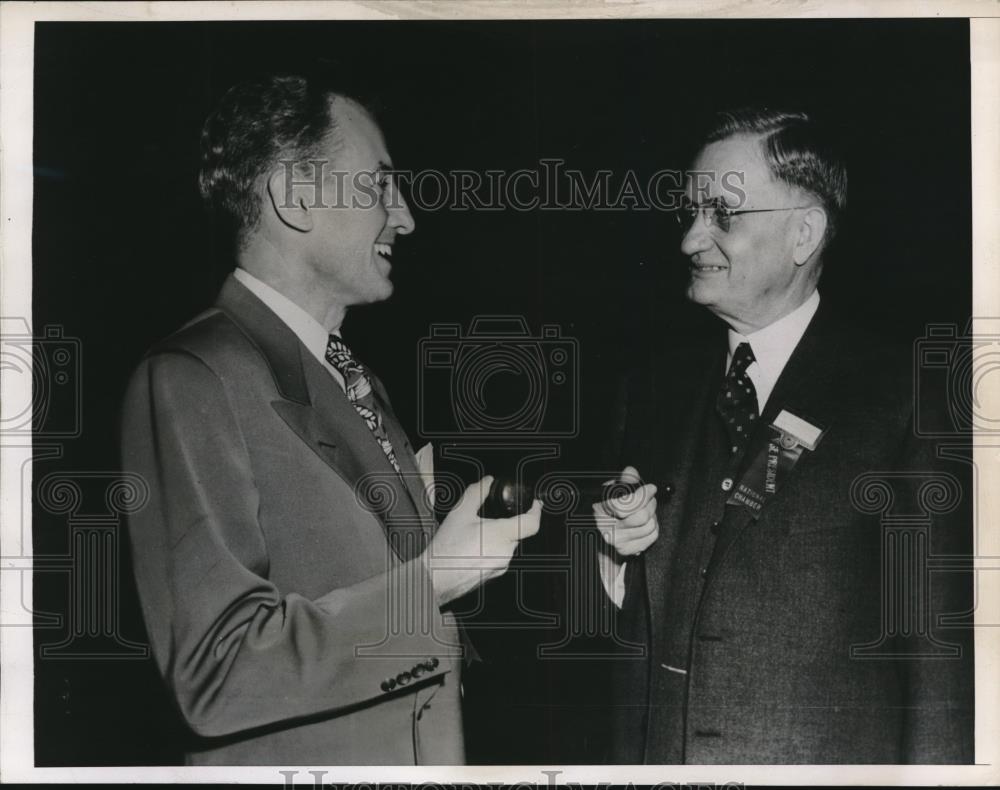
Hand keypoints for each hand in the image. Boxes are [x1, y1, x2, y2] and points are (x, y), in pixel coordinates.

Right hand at [423, 476, 541, 605]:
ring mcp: (501, 567)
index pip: (532, 523)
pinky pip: (498, 558)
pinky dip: (489, 551)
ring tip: (472, 537)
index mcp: (502, 535)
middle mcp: (506, 552)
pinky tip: (470, 550)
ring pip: (506, 546)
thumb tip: (487, 481)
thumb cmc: (446, 549)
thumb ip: (477, 493)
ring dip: (495, 538)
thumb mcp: (460, 513)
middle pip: (516, 533)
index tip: (536, 504)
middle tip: (484, 521)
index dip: (536, 511)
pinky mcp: (493, 576)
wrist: (435, 578)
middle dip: (505, 524)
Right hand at [592, 466, 658, 557]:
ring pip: (649, 526)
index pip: (624, 506)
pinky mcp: (628, 550)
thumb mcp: (613, 490)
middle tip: (650, 498)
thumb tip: (630, 472)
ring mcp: (617, 541)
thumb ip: (624, 480)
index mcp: (600, 509)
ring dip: (653, 516)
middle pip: (641, 517)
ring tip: (646, 511)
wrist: (604, 533)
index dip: (642, 496)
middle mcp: (606, 527)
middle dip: (650, 504)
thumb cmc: (610, 509)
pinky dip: (654, 527)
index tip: (651, 488)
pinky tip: (645, 523)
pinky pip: (652, 537)